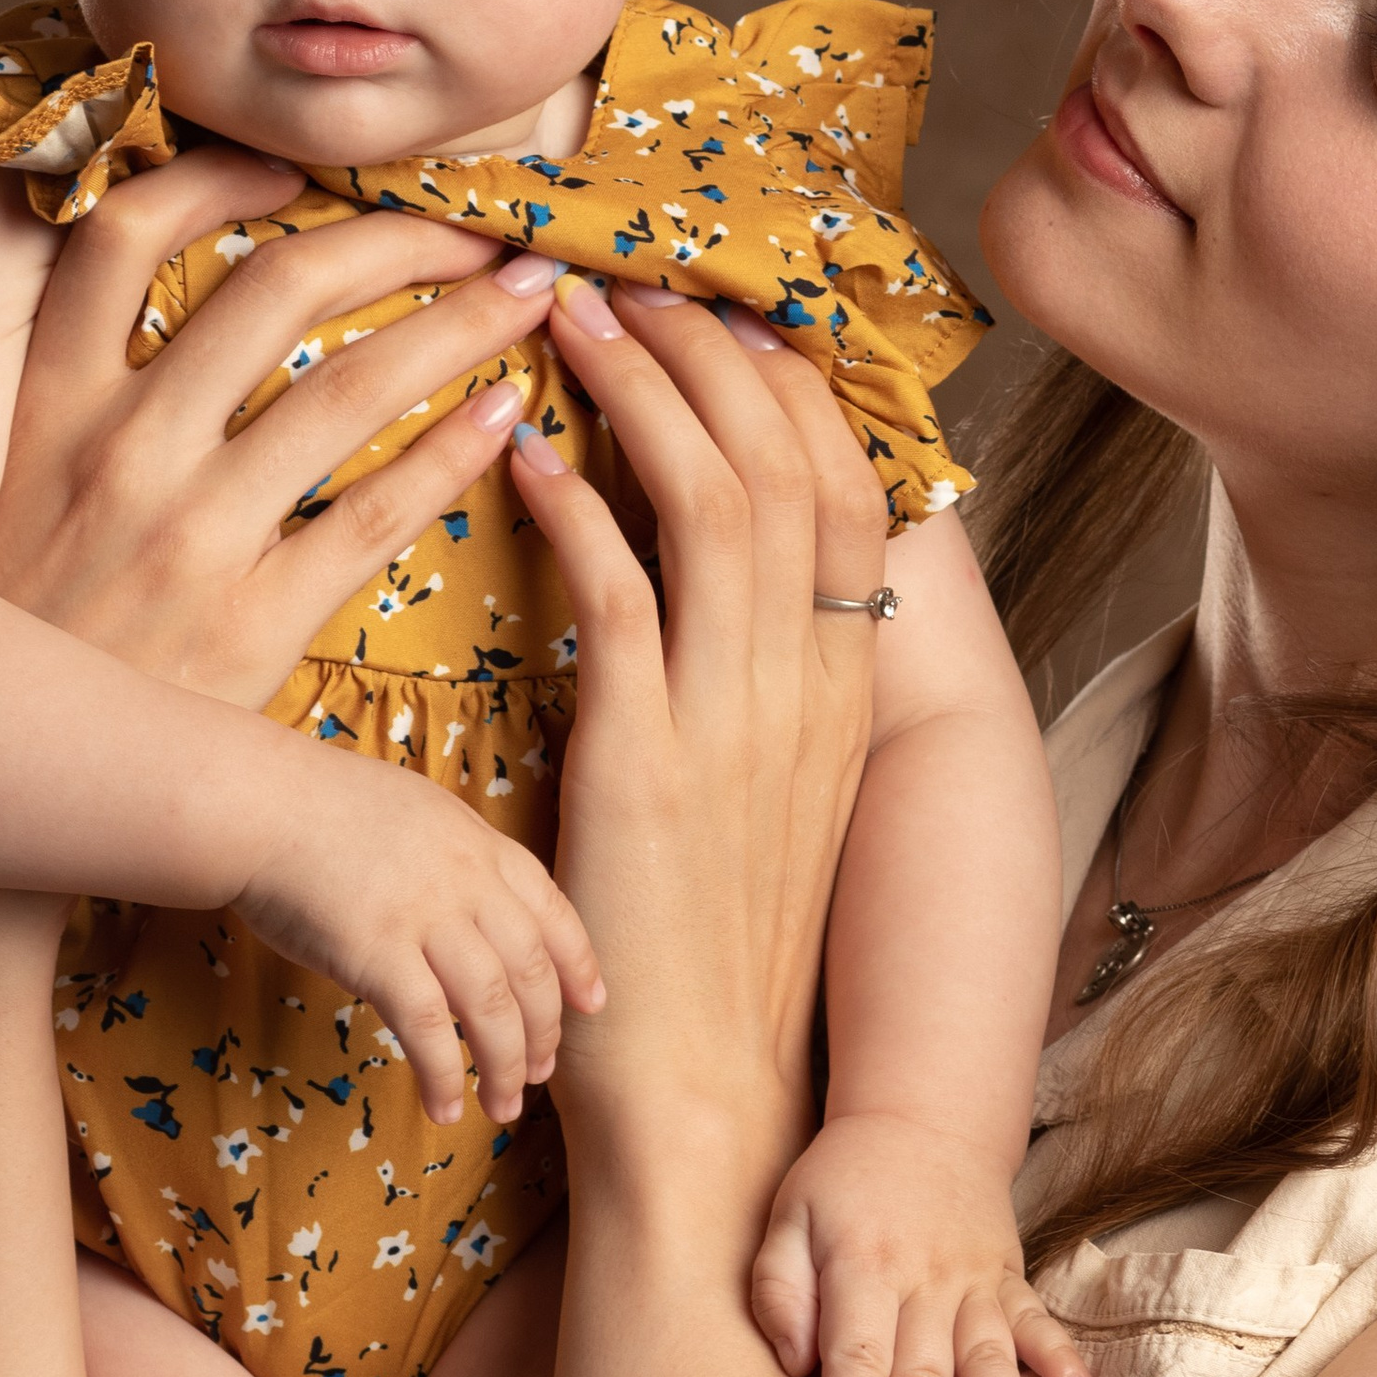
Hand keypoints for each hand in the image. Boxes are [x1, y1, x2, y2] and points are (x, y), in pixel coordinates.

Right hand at [0, 147, 567, 707]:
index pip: (125, 232)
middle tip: (484, 225)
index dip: (219, 176)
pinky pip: (377, 514)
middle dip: (403, 237)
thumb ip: (67, 379)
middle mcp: (118, 448)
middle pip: (282, 290)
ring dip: (461, 327)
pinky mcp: (247, 623)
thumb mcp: (3, 477)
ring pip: (351, 388)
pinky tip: (508, 415)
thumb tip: (154, 280)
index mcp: (49, 397)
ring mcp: (187, 535)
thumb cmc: (13, 617)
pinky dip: (455, 452)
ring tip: (531, 297)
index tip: (305, 167)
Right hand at [233, 736, 599, 1128]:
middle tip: (541, 1073)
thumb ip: (451, 862)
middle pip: (531, 970)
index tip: (592, 1004)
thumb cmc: (319, 809)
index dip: (579, 965)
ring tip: (503, 1106)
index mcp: (481, 846)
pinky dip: (444, 1075)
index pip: (553, 913)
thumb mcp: (416, 814)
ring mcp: (426, 917)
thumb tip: (463, 910)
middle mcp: (468, 882)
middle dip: (545, 1031)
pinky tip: (444, 1107)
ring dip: (505, 1066)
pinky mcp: (379, 953)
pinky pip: (428, 1028)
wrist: (259, 803)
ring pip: (492, 1006)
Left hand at [511, 278, 883, 1225]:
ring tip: (570, 320)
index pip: (849, 491)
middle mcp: (811, 689)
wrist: (708, 1093)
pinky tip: (526, 450)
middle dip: (707, 354)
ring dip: (638, 395)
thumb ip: (766, 693)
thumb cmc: (717, 950)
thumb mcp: (776, 804)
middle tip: (631, 282)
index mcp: (849, 691)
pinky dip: (576, 508)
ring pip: (713, 506)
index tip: (724, 315)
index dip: (788, 388)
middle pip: (784, 467)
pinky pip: (619, 598)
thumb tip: (729, 598)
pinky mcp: (647, 762)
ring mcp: (737, 723)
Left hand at [752, 1110, 1093, 1376]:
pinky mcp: (1009, 1279)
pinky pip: (1039, 1322)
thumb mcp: (787, 1215)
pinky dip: (1062, 1361)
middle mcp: (923, 1278)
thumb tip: (795, 1363)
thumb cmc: (842, 1181)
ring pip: (986, 1359)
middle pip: (918, 1376)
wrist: (923, 1118)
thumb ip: (780, 1288)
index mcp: (861, 1264)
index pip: (853, 1354)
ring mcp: (973, 1280)